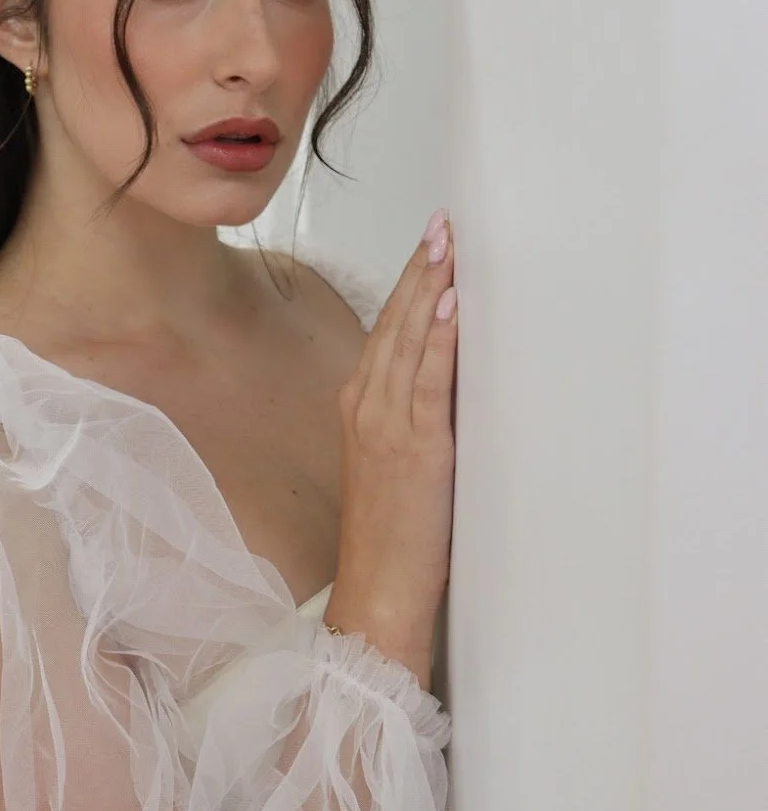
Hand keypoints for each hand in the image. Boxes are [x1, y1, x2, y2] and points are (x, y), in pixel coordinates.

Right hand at [325, 209, 457, 675]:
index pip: (386, 326)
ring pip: (407, 339)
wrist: (378, 587)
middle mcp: (366, 404)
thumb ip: (411, 412)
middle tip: (443, 223)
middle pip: (395, 321)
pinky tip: (450, 304)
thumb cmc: (392, 531)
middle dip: (421, 268)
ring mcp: (387, 423)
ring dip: (430, 287)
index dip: (410, 281)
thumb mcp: (394, 458)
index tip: (430, 242)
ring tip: (448, 244)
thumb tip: (449, 372)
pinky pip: (425, 380)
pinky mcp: (415, 446)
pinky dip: (436, 338)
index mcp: (360, 402)